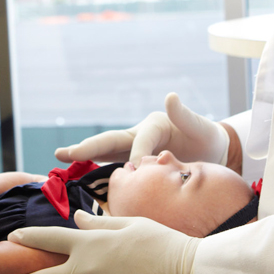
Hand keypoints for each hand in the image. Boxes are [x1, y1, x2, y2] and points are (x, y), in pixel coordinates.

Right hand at [55, 92, 228, 165]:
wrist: (212, 154)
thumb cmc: (207, 138)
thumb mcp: (201, 127)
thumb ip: (185, 115)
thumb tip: (170, 96)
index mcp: (154, 125)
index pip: (139, 139)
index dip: (137, 153)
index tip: (139, 168)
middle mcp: (138, 135)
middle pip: (110, 141)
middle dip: (88, 148)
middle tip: (64, 152)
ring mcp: (133, 149)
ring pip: (106, 153)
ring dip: (83, 156)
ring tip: (60, 156)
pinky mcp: (133, 163)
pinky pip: (113, 167)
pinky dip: (95, 172)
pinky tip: (77, 178)